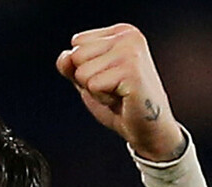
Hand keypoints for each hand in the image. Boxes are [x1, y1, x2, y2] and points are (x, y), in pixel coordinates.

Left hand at [56, 23, 184, 160]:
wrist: (147, 128)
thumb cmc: (120, 104)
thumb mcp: (88, 81)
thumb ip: (71, 66)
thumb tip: (65, 57)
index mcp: (121, 32)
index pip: (77, 43)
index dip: (85, 68)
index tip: (108, 78)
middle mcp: (129, 37)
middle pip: (77, 56)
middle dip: (88, 80)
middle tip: (113, 88)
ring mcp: (132, 52)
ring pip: (83, 72)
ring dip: (96, 90)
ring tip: (118, 93)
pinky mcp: (131, 71)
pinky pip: (93, 85)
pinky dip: (103, 99)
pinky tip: (122, 99)